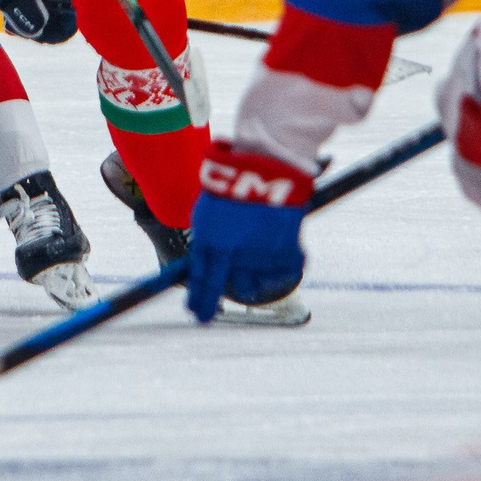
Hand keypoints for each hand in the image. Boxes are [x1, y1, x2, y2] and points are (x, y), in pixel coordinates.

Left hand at [186, 141, 312, 319]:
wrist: (263, 165)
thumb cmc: (231, 182)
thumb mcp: (207, 209)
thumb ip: (206, 239)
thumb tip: (202, 266)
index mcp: (209, 240)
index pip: (202, 279)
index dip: (199, 300)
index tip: (196, 314)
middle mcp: (232, 252)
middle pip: (226, 287)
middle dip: (214, 302)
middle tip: (208, 314)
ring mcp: (258, 254)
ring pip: (254, 282)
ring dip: (251, 278)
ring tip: (252, 264)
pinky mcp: (283, 250)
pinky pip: (284, 271)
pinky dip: (282, 267)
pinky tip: (279, 258)